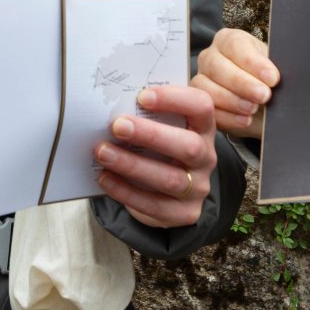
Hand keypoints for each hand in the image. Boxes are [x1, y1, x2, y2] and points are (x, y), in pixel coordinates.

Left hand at [96, 86, 216, 227]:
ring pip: (170, 179)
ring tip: (103, 152)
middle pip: (189, 146)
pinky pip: (155, 205)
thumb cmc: (158, 148)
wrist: (168, 193)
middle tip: (117, 126)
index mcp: (203, 128)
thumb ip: (145, 116)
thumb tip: (109, 105)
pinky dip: (126, 191)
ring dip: (132, 165)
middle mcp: (207, 157)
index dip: (175, 99)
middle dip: (151, 135)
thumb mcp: (160, 128)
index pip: (201, 106)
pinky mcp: (186, 213)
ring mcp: (199, 188)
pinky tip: (104, 178)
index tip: (142, 96)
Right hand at [194, 27, 274, 138]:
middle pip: (217, 66)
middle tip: (263, 95)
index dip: (253, 62)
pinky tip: (245, 120)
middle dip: (242, 83)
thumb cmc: (267, 81)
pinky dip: (228, 117)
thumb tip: (274, 76)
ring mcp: (201, 79)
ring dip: (232, 100)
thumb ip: (272, 69)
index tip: (272, 78)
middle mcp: (211, 57)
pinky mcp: (200, 103)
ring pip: (207, 88)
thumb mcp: (273, 70)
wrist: (264, 104)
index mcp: (229, 40)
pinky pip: (208, 109)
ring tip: (253, 109)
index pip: (235, 45)